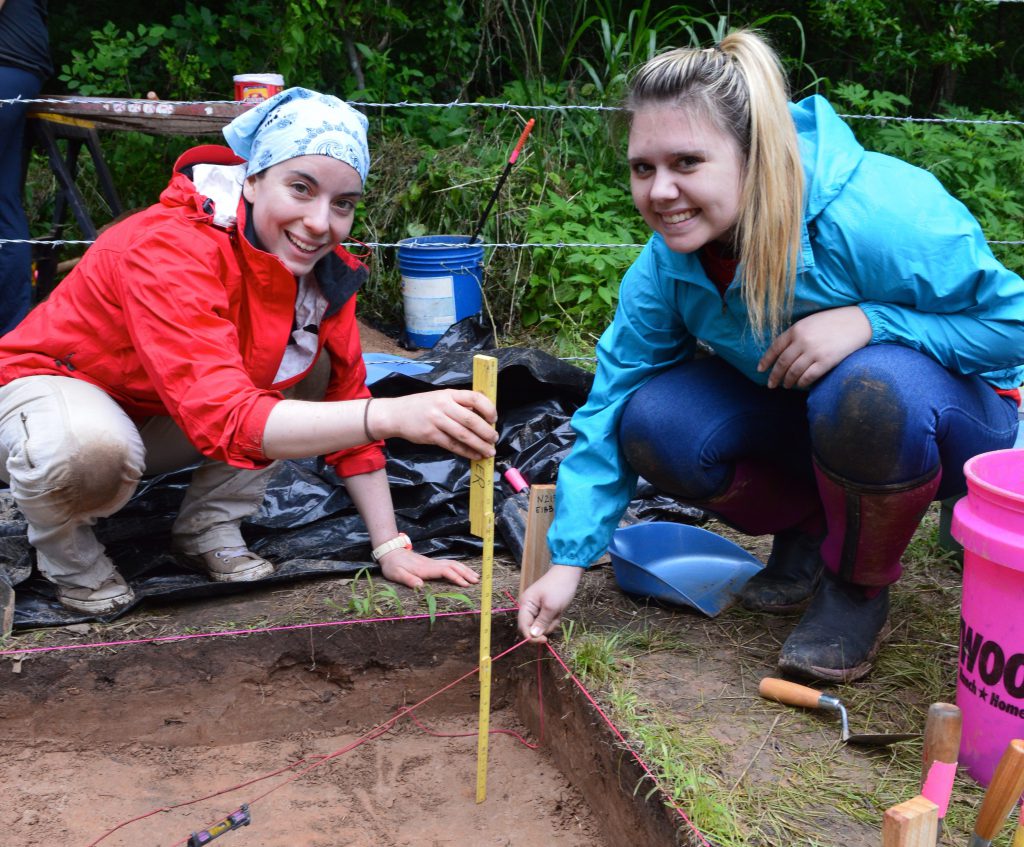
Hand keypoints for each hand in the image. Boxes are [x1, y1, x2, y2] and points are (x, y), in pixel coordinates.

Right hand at [375, 390, 497, 459]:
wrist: (396, 414)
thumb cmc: (422, 406)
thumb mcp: (441, 398)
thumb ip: (459, 405)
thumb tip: (483, 417)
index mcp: (449, 394)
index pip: (475, 397)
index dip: (488, 408)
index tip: (494, 418)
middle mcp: (444, 405)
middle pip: (471, 419)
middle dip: (487, 432)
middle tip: (495, 439)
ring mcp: (437, 420)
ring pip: (464, 435)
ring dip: (480, 445)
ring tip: (490, 451)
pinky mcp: (431, 435)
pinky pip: (453, 445)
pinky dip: (466, 452)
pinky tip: (475, 455)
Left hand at [378, 547, 478, 589]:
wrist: (391, 552)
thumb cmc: (392, 565)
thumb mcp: (396, 574)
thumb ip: (408, 579)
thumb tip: (420, 586)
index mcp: (425, 568)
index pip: (445, 571)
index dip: (456, 577)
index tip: (465, 585)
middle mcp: (431, 564)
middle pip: (453, 565)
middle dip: (466, 572)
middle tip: (477, 581)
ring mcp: (432, 562)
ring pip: (452, 563)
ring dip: (464, 569)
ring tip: (475, 576)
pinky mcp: (431, 563)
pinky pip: (449, 564)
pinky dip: (459, 567)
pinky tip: (463, 571)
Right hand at [517, 565, 583, 642]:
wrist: (569, 572)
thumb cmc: (559, 588)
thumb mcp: (551, 607)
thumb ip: (542, 622)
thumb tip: (533, 636)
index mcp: (525, 605)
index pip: (523, 627)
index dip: (532, 637)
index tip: (545, 640)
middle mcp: (528, 607)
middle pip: (532, 628)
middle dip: (544, 627)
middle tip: (555, 619)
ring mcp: (536, 608)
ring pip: (541, 625)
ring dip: (551, 623)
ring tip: (558, 612)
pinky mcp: (544, 608)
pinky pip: (546, 620)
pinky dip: (553, 619)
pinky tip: (559, 611)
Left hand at [757, 306, 871, 388]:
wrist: (859, 321)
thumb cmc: (834, 321)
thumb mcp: (811, 322)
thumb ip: (796, 334)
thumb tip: (784, 352)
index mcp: (796, 329)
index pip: (775, 347)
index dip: (766, 360)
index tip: (760, 370)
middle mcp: (802, 341)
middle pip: (782, 362)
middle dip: (774, 375)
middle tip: (771, 384)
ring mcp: (814, 352)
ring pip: (793, 372)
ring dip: (787, 381)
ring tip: (786, 385)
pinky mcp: (826, 361)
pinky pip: (808, 376)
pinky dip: (802, 383)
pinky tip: (800, 385)